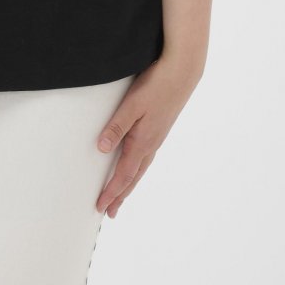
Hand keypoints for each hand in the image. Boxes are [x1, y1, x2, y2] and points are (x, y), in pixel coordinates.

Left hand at [95, 54, 202, 217]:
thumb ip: (117, 127)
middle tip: (110, 211)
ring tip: (121, 194)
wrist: (183, 73)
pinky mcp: (160, 128)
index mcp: (143, 142)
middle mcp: (151, 144)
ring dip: (129, 183)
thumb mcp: (132, 105)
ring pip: (140, 167)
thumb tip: (102, 150)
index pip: (123, 174)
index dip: (111, 192)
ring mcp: (157, 137)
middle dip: (120, 194)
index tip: (101, 207)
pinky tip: (136, 163)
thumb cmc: (157, 86)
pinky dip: (137, 167)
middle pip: (132, 177)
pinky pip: (146, 156)